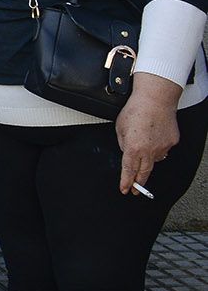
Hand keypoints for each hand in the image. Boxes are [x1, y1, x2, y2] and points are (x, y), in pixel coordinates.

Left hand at [116, 73, 182, 194]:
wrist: (156, 100)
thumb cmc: (136, 110)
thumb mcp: (120, 128)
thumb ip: (123, 143)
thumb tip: (127, 152)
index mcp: (133, 148)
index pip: (129, 170)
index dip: (126, 182)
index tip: (125, 190)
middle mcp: (149, 151)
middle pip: (144, 172)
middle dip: (139, 183)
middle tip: (135, 190)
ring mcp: (163, 148)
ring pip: (154, 160)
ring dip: (147, 160)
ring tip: (143, 148)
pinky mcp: (172, 142)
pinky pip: (163, 150)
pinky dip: (157, 147)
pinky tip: (153, 138)